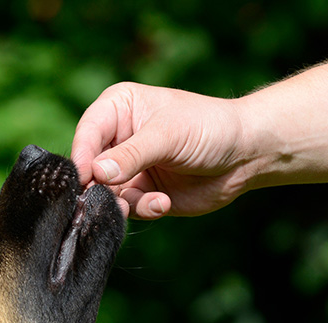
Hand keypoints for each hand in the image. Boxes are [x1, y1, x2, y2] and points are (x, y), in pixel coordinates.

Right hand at [71, 82, 253, 219]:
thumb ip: (131, 155)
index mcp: (117, 109)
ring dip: (123, 203)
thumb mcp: (168, 135)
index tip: (86, 178)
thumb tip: (96, 173)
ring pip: (105, 192)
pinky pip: (128, 207)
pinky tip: (164, 203)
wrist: (245, 155)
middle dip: (100, 186)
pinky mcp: (140, 192)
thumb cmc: (210, 128)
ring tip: (150, 202)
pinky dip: (144, 208)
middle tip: (112, 199)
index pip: (87, 133)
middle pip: (89, 167)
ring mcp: (127, 168)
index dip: (83, 156)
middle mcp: (117, 138)